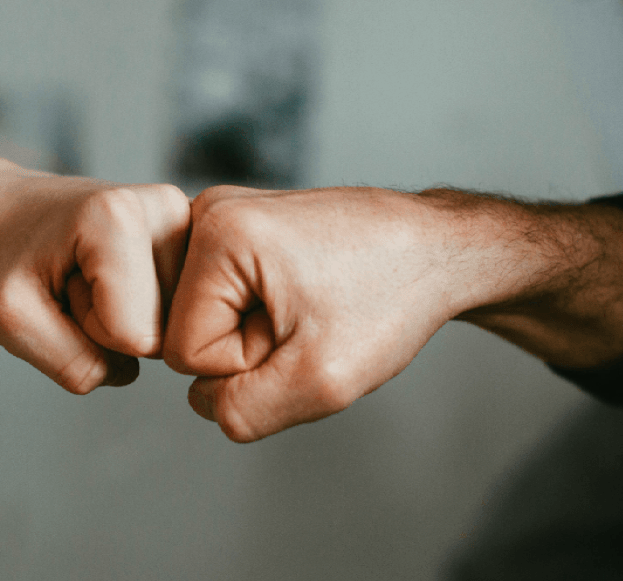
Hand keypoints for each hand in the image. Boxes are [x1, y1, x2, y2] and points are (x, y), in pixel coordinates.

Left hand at [0, 160, 189, 392]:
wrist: (10, 213)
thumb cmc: (8, 258)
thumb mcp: (11, 320)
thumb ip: (72, 362)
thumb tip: (131, 370)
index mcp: (119, 216)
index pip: (135, 335)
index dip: (90, 331)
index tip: (64, 288)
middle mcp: (167, 207)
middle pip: (164, 330)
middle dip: (113, 325)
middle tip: (78, 281)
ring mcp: (190, 217)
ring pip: (178, 322)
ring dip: (130, 315)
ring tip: (93, 274)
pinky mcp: (198, 232)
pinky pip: (184, 307)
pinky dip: (149, 305)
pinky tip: (122, 274)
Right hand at [162, 185, 461, 441]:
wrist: (438, 249)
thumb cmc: (393, 294)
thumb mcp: (321, 379)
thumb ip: (242, 410)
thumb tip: (204, 400)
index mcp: (217, 232)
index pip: (185, 352)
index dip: (248, 363)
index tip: (305, 329)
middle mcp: (210, 211)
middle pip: (190, 331)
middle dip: (252, 346)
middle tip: (312, 319)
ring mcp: (225, 216)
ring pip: (210, 320)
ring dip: (261, 332)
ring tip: (312, 305)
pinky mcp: (241, 229)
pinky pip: (228, 301)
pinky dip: (266, 314)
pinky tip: (306, 296)